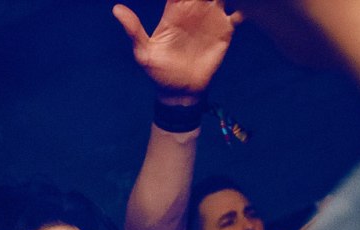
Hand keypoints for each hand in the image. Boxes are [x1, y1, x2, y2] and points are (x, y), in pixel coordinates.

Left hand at [112, 0, 240, 101]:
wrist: (181, 92)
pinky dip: (243, 6)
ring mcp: (212, 17)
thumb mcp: (144, 53)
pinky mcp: (226, 30)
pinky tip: (242, 7)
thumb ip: (133, 30)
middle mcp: (194, 9)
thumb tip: (116, 9)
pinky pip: (238, 12)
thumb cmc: (159, 72)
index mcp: (174, 9)